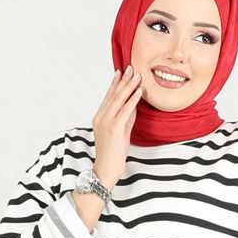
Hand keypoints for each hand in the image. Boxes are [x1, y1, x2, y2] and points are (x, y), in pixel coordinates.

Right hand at [92, 65, 143, 189]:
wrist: (106, 169)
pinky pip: (125, 110)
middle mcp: (101, 117)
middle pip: (113, 94)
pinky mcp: (114, 128)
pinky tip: (138, 91)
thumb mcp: (121, 132)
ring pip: (118, 99)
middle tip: (131, 68)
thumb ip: (126, 118)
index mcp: (99, 117)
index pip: (108, 96)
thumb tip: (133, 104)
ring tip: (137, 75)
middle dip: (124, 80)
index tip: (121, 72)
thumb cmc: (113, 153)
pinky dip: (132, 99)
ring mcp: (106, 122)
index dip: (115, 83)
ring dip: (129, 86)